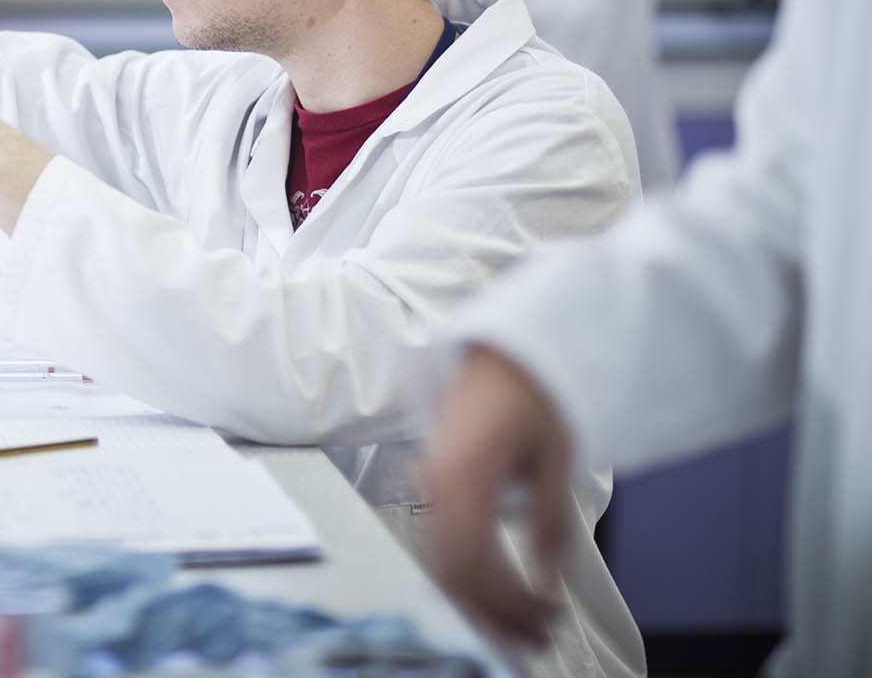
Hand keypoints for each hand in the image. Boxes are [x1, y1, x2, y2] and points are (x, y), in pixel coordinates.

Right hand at [421, 344, 574, 648]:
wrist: (500, 351)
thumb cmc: (530, 392)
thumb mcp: (555, 454)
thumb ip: (550, 519)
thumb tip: (548, 576)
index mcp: (462, 474)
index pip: (473, 560)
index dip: (509, 599)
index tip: (548, 615)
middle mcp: (436, 482)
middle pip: (450, 569)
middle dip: (495, 610)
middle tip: (541, 633)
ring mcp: (430, 482)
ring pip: (440, 562)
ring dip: (481, 599)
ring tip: (524, 623)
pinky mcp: (436, 483)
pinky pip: (441, 544)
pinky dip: (469, 577)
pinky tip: (498, 592)